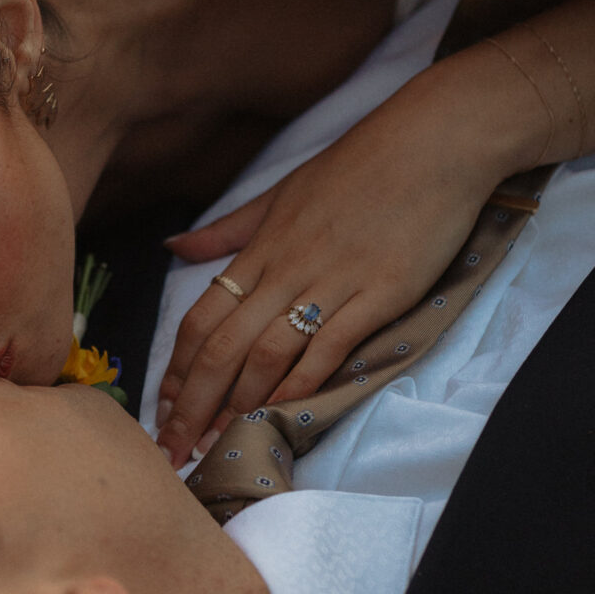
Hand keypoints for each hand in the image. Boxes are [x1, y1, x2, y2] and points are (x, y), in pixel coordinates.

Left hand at [153, 66, 516, 468]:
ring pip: (267, 353)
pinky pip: (329, 345)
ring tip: (219, 446)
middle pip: (222, 347)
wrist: (434, 141)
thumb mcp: (283, 191)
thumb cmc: (360, 165)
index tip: (160, 412)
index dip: (178, 371)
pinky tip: (282, 413)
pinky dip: (301, 383)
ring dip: (238, 405)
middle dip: (192, 406)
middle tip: (173, 452)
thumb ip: (230, 229)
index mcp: (261, 247)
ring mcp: (332, 281)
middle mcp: (286, 268)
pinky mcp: (379, 293)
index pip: (202, 319)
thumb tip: (175, 246)